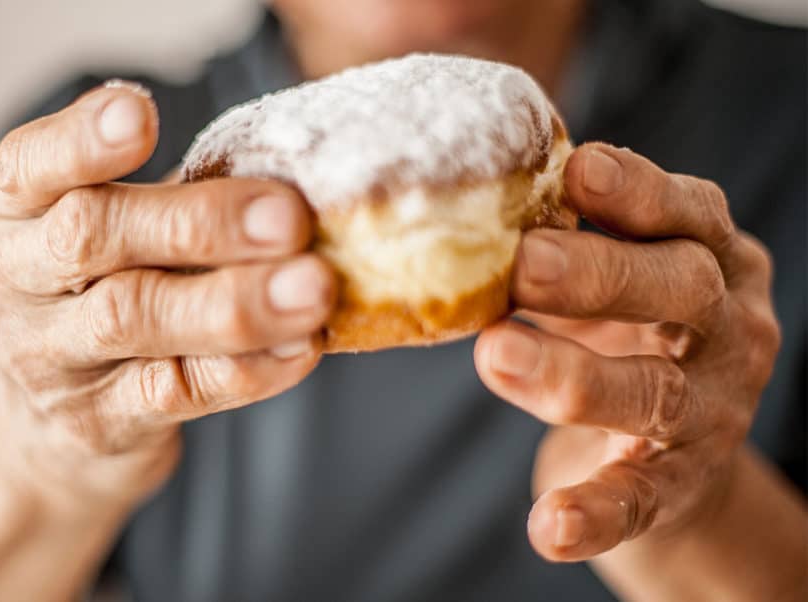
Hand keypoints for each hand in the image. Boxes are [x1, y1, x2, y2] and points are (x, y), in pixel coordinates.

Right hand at [0, 81, 335, 509]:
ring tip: (312, 287)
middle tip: (287, 217)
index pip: (29, 165)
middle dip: (197, 222)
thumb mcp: (97, 232)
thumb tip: (290, 177)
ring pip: (134, 318)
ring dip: (233, 302)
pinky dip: (245, 367)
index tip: (141, 114)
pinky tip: (298, 346)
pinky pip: (175, 391)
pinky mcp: (96, 422)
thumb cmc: (91, 294)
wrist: (37, 431)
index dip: (81, 140)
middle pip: (90, 236)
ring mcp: (46, 359)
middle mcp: (9, 282)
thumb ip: (163, 200)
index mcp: (4, 212)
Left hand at [474, 143, 780, 560]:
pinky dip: (593, 512)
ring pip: (653, 392)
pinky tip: (548, 525)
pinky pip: (639, 498)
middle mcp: (727, 328)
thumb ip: (572, 237)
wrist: (680, 444)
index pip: (687, 213)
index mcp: (712, 258)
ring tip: (495, 356)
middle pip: (679, 290)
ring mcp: (711, 411)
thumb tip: (473, 198)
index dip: (635, 192)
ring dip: (573, 376)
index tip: (576, 171)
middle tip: (521, 264)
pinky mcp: (679, 484)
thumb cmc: (629, 324)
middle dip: (598, 274)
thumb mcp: (618, 272)